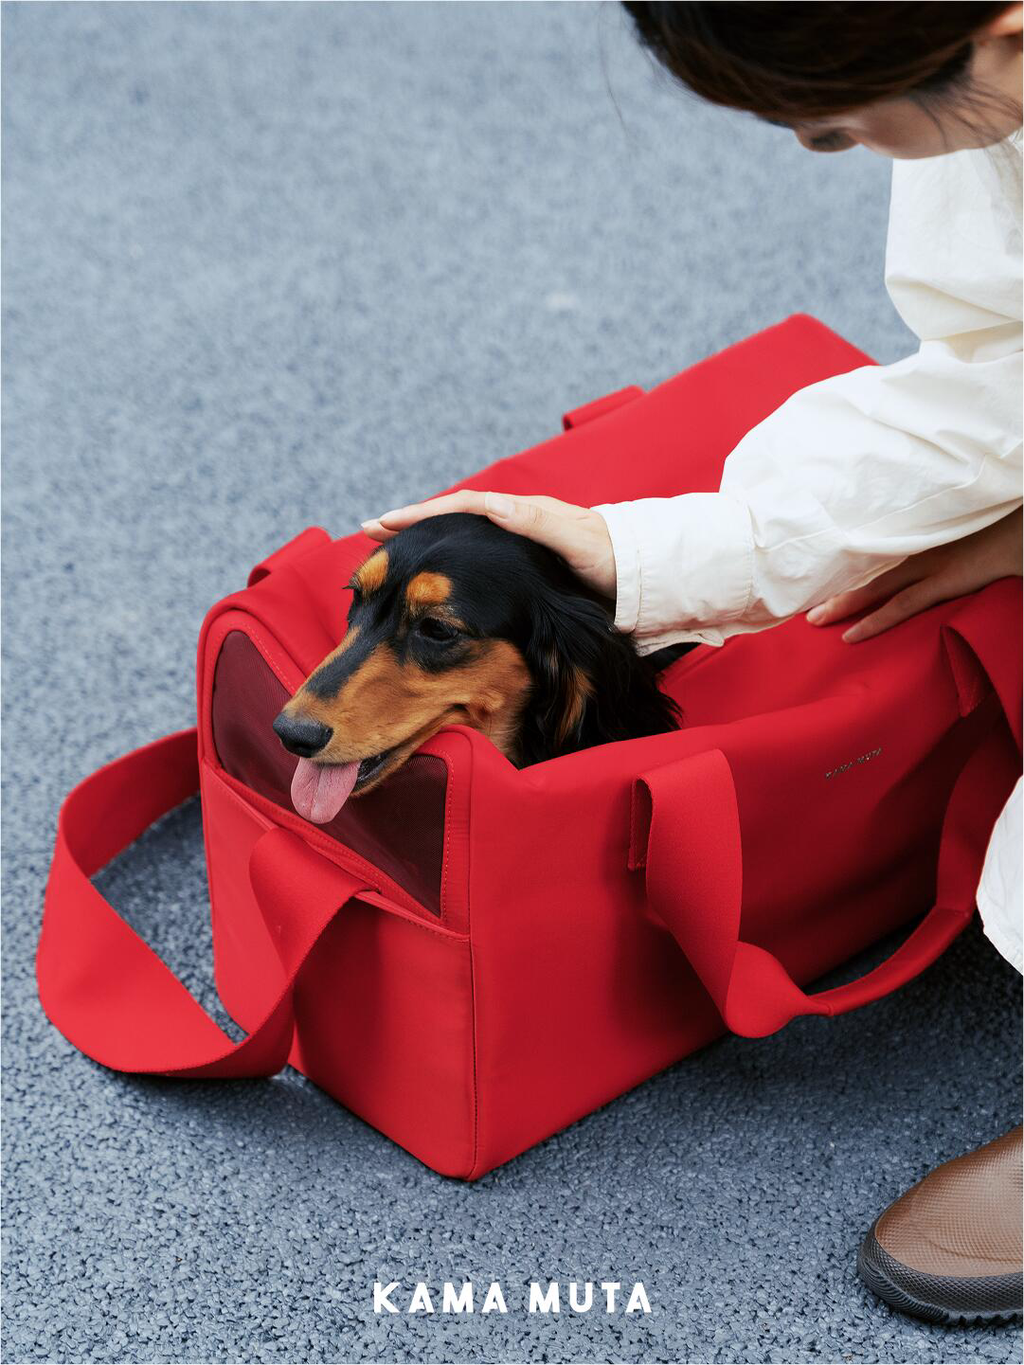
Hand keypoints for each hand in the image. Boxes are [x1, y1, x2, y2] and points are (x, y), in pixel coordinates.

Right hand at [361, 490, 616, 598]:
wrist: (635, 575)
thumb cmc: (608, 558)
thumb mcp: (574, 539)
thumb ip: (536, 522)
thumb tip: (492, 504)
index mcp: (518, 513)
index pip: (458, 508)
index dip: (419, 516)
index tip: (383, 524)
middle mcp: (510, 523)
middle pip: (448, 521)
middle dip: (406, 526)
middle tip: (366, 534)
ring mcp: (510, 545)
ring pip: (454, 540)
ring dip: (418, 543)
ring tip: (382, 552)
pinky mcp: (514, 566)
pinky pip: (467, 558)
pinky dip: (440, 562)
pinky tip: (424, 576)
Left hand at [806, 507, 1022, 642]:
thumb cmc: (1004, 530)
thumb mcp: (971, 543)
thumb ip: (950, 558)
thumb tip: (942, 571)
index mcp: (927, 544)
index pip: (883, 563)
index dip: (856, 579)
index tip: (829, 591)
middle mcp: (923, 552)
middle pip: (870, 574)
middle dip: (837, 593)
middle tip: (806, 610)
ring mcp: (932, 565)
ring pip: (876, 589)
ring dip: (843, 606)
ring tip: (814, 621)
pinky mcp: (946, 580)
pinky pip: (902, 605)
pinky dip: (874, 621)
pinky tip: (850, 635)